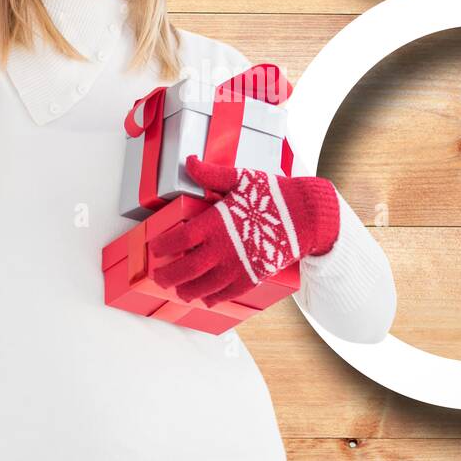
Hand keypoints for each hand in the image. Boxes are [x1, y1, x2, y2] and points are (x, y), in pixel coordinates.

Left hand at [150, 153, 340, 306]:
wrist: (305, 216)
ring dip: (186, 291)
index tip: (155, 250)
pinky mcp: (251, 278)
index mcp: (215, 223)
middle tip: (157, 277)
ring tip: (178, 291)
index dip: (163, 247)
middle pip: (185, 269)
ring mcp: (237, 267)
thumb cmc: (272, 195)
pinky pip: (226, 294)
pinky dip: (212, 298)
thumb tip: (191, 161)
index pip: (179, 240)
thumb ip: (211, 174)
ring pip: (203, 287)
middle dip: (167, 275)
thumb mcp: (239, 179)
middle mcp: (222, 249)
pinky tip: (205, 298)